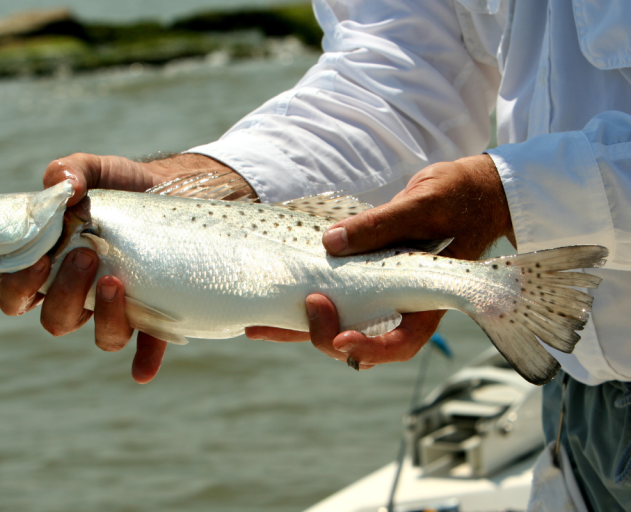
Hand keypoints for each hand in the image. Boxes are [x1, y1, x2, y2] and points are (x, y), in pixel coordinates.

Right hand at [0, 152, 246, 382]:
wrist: (172, 192)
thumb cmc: (122, 185)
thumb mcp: (96, 170)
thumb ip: (72, 171)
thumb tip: (62, 184)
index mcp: (53, 266)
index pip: (17, 294)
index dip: (17, 288)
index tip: (36, 260)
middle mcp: (82, 295)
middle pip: (57, 319)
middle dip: (65, 294)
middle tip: (84, 255)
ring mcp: (119, 307)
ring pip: (102, 336)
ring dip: (104, 318)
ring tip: (115, 281)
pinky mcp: (156, 312)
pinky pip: (148, 345)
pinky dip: (144, 360)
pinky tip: (143, 370)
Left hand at [246, 154, 514, 368]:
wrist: (472, 190)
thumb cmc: (460, 197)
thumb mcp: (425, 204)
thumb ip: (382, 224)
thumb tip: (330, 243)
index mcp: (427, 297)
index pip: (402, 342)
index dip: (370, 348)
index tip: (342, 338)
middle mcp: (400, 303)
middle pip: (360, 341)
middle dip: (324, 335)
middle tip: (307, 302)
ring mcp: (380, 292)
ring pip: (339, 323)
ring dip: (300, 328)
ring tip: (258, 325)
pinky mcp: (363, 276)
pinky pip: (333, 295)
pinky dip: (301, 302)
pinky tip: (271, 299)